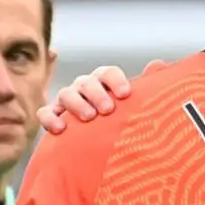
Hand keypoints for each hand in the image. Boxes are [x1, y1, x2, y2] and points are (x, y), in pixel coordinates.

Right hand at [36, 62, 159, 133]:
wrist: (98, 140)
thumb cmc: (120, 118)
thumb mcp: (134, 104)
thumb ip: (146, 85)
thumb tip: (159, 64)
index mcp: (104, 81)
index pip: (108, 73)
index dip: (116, 81)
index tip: (125, 94)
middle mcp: (85, 87)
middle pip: (87, 82)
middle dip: (97, 94)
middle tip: (108, 109)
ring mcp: (67, 100)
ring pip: (66, 94)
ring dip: (77, 104)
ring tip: (90, 117)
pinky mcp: (53, 116)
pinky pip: (45, 112)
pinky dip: (51, 118)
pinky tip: (61, 128)